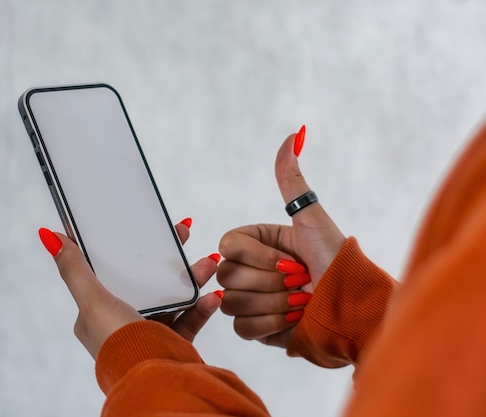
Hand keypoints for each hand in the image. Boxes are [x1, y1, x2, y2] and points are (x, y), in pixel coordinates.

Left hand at [38, 220, 221, 358]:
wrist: (154, 381)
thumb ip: (75, 270)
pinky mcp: (173, 343)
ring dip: (191, 278)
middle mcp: (123, 322)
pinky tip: (212, 295)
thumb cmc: (118, 344)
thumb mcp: (92, 301)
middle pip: (148, 280)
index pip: (112, 272)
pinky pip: (190, 318)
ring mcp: (150, 332)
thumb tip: (50, 238)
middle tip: (182, 234)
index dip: (129, 248)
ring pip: (172, 296)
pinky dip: (202, 305)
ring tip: (207, 263)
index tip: (146, 228)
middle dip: (169, 258)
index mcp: (98, 314)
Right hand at [217, 128, 345, 346]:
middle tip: (299, 282)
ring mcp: (252, 300)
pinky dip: (270, 325)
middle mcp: (251, 270)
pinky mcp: (257, 328)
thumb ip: (293, 181)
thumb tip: (293, 134)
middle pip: (226, 276)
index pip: (227, 246)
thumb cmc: (337, 262)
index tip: (289, 260)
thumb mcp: (312, 220)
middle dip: (269, 283)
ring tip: (300, 302)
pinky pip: (242, 328)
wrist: (354, 310)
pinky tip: (294, 320)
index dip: (256, 256)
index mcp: (258, 244)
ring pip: (233, 303)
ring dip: (273, 305)